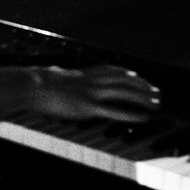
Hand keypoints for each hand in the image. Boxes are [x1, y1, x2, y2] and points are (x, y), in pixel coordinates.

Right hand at [29, 65, 160, 123]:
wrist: (33, 85)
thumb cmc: (39, 84)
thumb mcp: (56, 77)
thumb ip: (65, 77)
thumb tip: (59, 74)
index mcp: (86, 74)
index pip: (114, 71)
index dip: (130, 76)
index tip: (141, 79)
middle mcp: (93, 81)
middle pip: (125, 80)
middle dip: (144, 86)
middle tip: (157, 92)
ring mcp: (92, 93)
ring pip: (125, 93)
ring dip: (144, 98)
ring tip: (156, 104)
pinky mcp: (88, 107)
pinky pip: (115, 110)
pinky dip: (132, 114)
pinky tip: (143, 118)